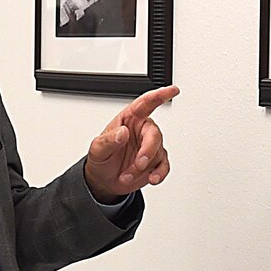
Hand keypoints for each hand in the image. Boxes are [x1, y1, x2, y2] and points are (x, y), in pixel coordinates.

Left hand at [84, 84, 178, 203]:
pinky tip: (151, 178)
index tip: (173, 90)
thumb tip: (122, 133)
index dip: (160, 95)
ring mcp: (150, 147)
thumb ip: (109, 140)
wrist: (104, 180)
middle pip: (154, 134)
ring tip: (126, 176)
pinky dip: (158, 174)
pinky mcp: (155, 163)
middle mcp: (143, 131)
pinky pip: (164, 167)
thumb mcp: (97, 149)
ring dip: (142, 168)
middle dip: (147, 151)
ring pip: (157, 154)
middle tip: (137, 164)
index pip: (146, 103)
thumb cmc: (102, 158)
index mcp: (130, 119)